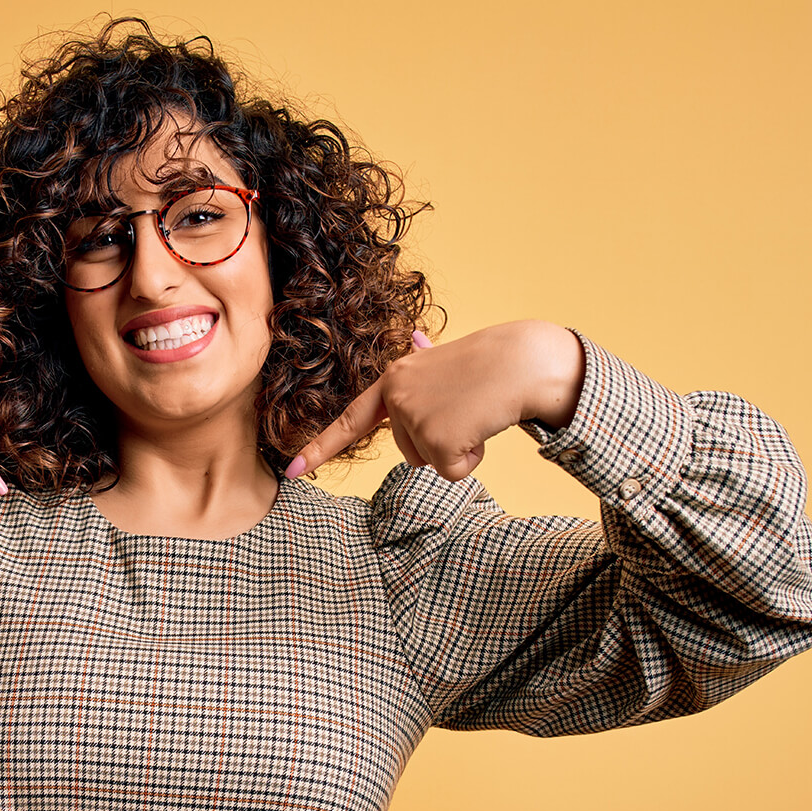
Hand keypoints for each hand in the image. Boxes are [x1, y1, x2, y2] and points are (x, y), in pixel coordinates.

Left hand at [286, 320, 583, 481]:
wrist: (519, 361)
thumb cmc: (487, 365)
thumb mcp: (443, 365)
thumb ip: (422, 369)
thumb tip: (417, 338)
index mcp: (393, 380)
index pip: (349, 421)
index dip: (320, 448)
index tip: (292, 471)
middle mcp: (395, 396)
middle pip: (408, 451)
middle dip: (440, 442)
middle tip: (464, 409)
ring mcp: (413, 417)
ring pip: (428, 462)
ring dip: (456, 449)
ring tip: (473, 414)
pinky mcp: (435, 438)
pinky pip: (450, 471)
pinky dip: (470, 458)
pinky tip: (480, 427)